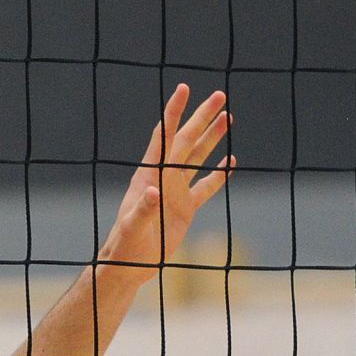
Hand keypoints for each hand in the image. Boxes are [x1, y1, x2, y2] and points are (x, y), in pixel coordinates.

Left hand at [98, 85, 233, 285]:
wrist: (129, 266)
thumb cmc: (124, 248)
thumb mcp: (133, 228)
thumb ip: (143, 210)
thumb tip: (154, 191)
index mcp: (149, 175)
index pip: (163, 137)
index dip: (173, 113)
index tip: (183, 89)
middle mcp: (163, 178)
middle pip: (186, 140)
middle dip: (202, 117)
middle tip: (220, 95)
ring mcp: (175, 191)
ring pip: (197, 158)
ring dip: (212, 138)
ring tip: (229, 117)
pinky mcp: (185, 209)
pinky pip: (205, 187)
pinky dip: (218, 176)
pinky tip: (231, 162)